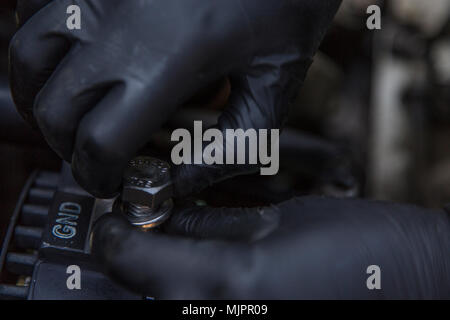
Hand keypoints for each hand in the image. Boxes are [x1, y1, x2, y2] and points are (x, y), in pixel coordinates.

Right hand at [9, 0, 341, 197]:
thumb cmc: (286, 6)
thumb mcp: (274, 86)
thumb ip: (231, 148)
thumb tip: (178, 183)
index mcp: (173, 57)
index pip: (101, 139)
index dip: (98, 174)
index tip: (109, 181)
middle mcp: (123, 19)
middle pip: (54, 107)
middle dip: (67, 147)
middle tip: (93, 156)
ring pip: (28, 56)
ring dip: (41, 98)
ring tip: (69, 115)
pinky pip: (36, 10)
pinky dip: (42, 46)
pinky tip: (71, 61)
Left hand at [92, 196, 449, 298]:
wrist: (420, 288)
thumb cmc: (367, 250)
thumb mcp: (280, 220)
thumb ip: (214, 222)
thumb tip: (167, 215)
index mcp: (226, 285)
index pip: (132, 258)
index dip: (114, 234)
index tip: (112, 219)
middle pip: (143, 288)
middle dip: (137, 255)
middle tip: (144, 224)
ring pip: (169, 301)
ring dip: (162, 273)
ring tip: (175, 241)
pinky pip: (201, 308)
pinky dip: (192, 289)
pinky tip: (207, 264)